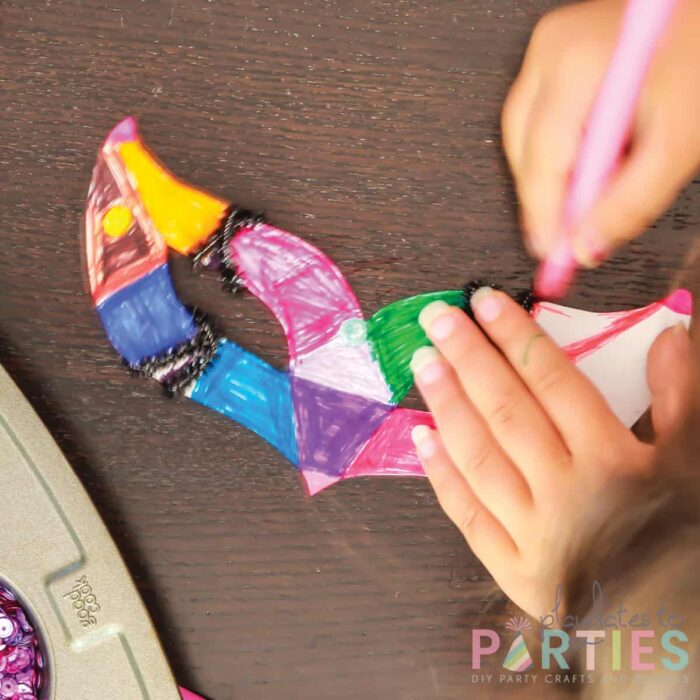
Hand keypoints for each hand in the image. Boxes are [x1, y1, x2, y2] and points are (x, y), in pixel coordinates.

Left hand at [409, 289, 690, 616]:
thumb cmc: (677, 534)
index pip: (552, 381)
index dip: (516, 336)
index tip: (484, 301)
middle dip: (469, 357)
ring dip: (446, 404)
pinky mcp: (511, 570)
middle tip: (435, 319)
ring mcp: (532, 534)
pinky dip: (440, 474)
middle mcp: (566, 491)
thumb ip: (678, 396)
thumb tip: (669, 334)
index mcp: (612, 460)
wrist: (668, 623)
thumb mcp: (689, 461)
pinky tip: (420, 436)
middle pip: (506, 410)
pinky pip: (467, 515)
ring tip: (422, 362)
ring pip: (479, 455)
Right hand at [502, 0, 699, 265]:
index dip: (545, 217)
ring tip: (589, 193)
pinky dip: (556, 150)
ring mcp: (547, 49)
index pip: (542, 162)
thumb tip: (584, 249)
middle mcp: (550, 53)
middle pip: (524, 151)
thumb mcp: (678, 142)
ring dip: (551, 176)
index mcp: (575, 67)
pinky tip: (585, 161)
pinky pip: (535, 117)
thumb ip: (630, 204)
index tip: (553, 255)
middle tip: (569, 237)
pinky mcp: (552, 53)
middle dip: (546, 199)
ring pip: (523, 137)